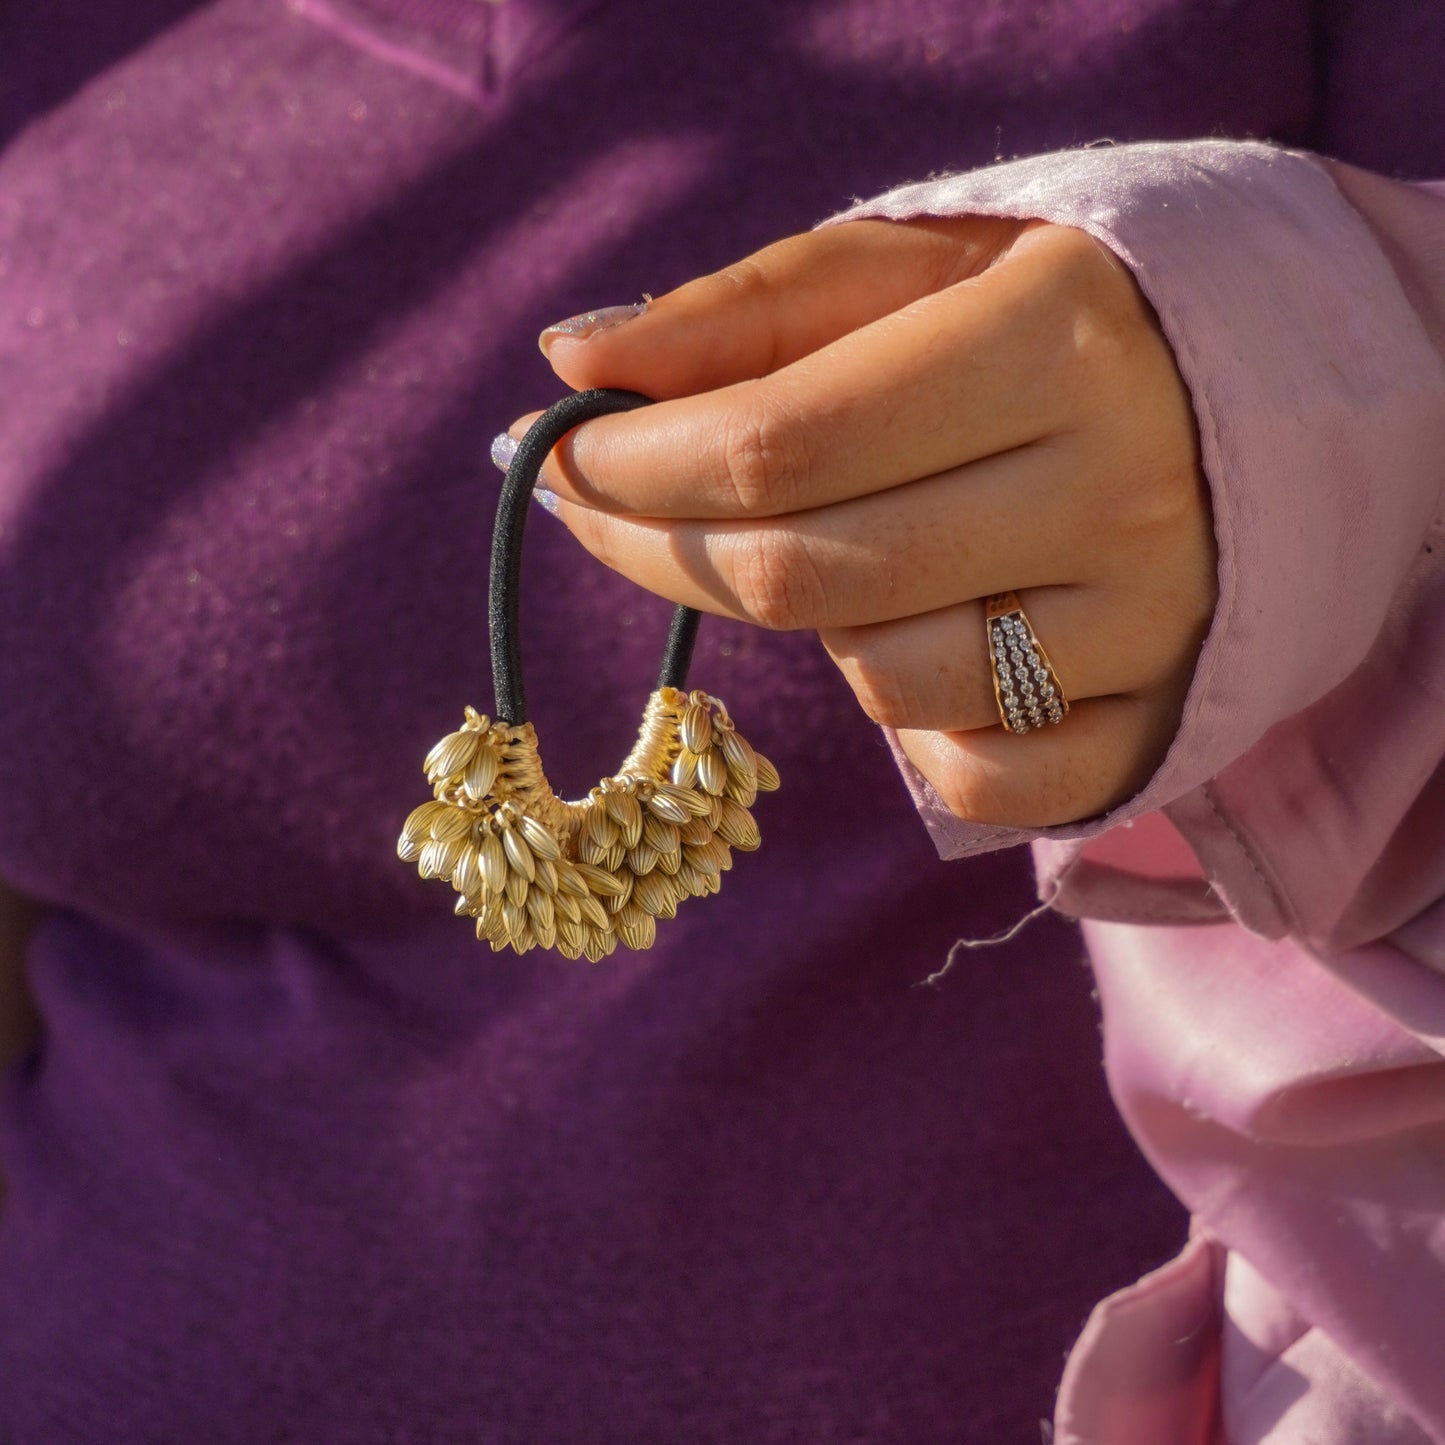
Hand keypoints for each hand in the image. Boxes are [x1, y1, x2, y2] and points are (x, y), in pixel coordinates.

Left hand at [510, 216, 1214, 827]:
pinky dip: (917, 733)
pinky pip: (976, 782)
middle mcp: (1115, 493)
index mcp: (1056, 343)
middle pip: (807, 574)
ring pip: (883, 682)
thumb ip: (742, 311)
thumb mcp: (909, 270)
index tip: (555, 453)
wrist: (1269, 404)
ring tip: (850, 550)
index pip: (782, 440)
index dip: (635, 463)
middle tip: (602, 505)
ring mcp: (1145, 629)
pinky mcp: (1152, 727)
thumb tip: (570, 359)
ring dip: (820, 622)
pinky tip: (929, 648)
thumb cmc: (1049, 321)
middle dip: (662, 546)